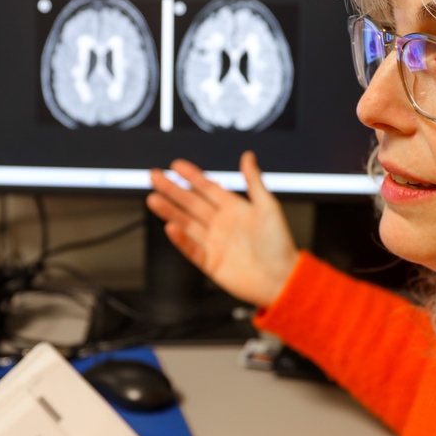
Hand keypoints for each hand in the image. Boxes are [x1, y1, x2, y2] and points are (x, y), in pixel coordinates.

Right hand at [146, 151, 297, 307]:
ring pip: (186, 223)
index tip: (176, 165)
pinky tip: (170, 227)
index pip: (208, 188)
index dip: (192, 176)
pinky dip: (180, 239)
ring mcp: (214, 243)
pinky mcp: (210, 262)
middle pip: (191, 203)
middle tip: (155, 176)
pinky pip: (191, 249)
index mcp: (234, 208)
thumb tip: (248, 156)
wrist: (282, 279)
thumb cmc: (280, 244)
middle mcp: (221, 224)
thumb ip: (254, 181)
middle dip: (172, 189)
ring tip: (153, 199)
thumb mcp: (268, 206)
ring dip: (170, 211)